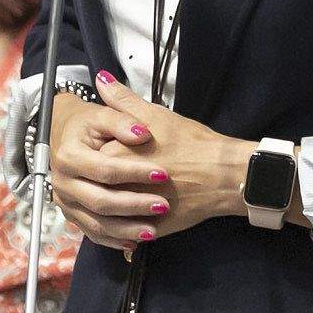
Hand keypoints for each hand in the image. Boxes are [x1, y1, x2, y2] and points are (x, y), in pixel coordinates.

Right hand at [47, 86, 163, 251]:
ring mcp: (66, 203)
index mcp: (69, 157)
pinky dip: (115, 240)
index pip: (105, 170)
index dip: (135, 173)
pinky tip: (136, 241)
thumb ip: (122, 120)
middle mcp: (63, 183)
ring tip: (153, 231)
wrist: (66, 135)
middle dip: (134, 206)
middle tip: (162, 205)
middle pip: (100, 201)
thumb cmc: (87, 125)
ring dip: (126, 230)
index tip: (162, 174)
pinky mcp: (72, 215)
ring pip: (96, 224)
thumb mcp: (102, 114)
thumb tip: (142, 133)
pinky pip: (93, 234)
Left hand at [90, 74, 249, 242]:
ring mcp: (134, 212)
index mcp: (116, 156)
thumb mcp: (155, 114)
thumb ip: (123, 100)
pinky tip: (131, 220)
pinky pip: (127, 234)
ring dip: (111, 208)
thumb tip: (101, 79)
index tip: (109, 148)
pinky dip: (126, 229)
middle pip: (97, 186)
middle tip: (123, 171)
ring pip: (109, 214)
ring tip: (124, 196)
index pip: (90, 157)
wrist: (223, 174)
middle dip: (105, 181)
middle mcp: (119, 186)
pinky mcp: (149, 230)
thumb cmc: (191, 142)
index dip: (99, 152)